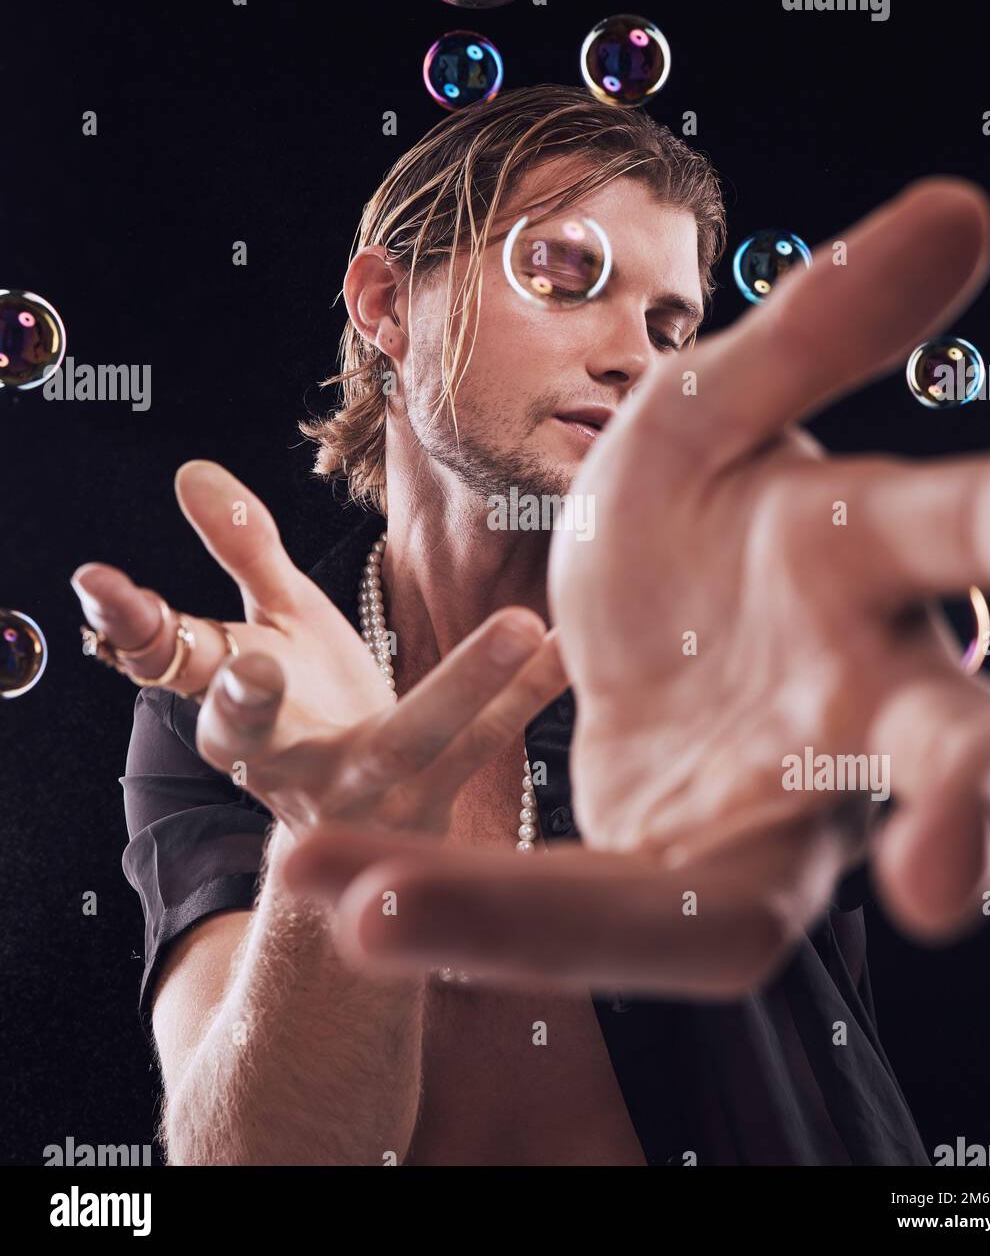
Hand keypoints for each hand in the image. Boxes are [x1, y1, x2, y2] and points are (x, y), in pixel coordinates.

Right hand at [73, 461, 568, 834]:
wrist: (350, 837)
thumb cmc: (308, 708)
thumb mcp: (272, 628)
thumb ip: (241, 553)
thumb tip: (191, 469)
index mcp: (234, 710)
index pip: (171, 666)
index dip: (135, 628)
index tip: (104, 586)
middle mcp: (285, 758)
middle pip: (258, 734)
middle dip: (248, 702)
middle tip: (255, 667)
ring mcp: (363, 790)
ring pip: (406, 742)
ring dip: (459, 686)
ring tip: (517, 625)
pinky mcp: (433, 802)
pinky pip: (487, 745)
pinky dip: (528, 696)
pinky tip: (569, 646)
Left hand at [282, 180, 989, 995]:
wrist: (637, 635)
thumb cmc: (699, 519)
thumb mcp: (709, 415)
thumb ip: (813, 332)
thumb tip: (961, 205)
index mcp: (874, 567)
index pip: (982, 546)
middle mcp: (864, 719)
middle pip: (958, 775)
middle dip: (974, 816)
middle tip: (944, 883)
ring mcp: (772, 825)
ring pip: (733, 918)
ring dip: (554, 920)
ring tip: (373, 906)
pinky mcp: (675, 886)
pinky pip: (582, 921)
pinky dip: (468, 910)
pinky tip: (332, 888)